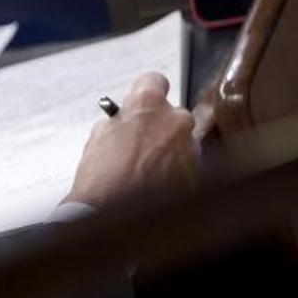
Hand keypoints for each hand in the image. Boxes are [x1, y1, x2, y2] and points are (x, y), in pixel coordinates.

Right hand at [67, 72, 195, 208]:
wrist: (112, 217)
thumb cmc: (102, 180)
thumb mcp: (98, 138)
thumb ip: (118, 121)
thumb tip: (124, 120)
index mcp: (147, 104)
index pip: (154, 80)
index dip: (145, 92)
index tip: (143, 102)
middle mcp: (175, 119)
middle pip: (172, 113)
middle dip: (160, 127)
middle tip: (142, 144)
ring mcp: (190, 146)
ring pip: (182, 140)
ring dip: (169, 150)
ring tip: (147, 170)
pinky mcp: (198, 172)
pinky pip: (188, 164)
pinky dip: (176, 170)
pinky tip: (156, 183)